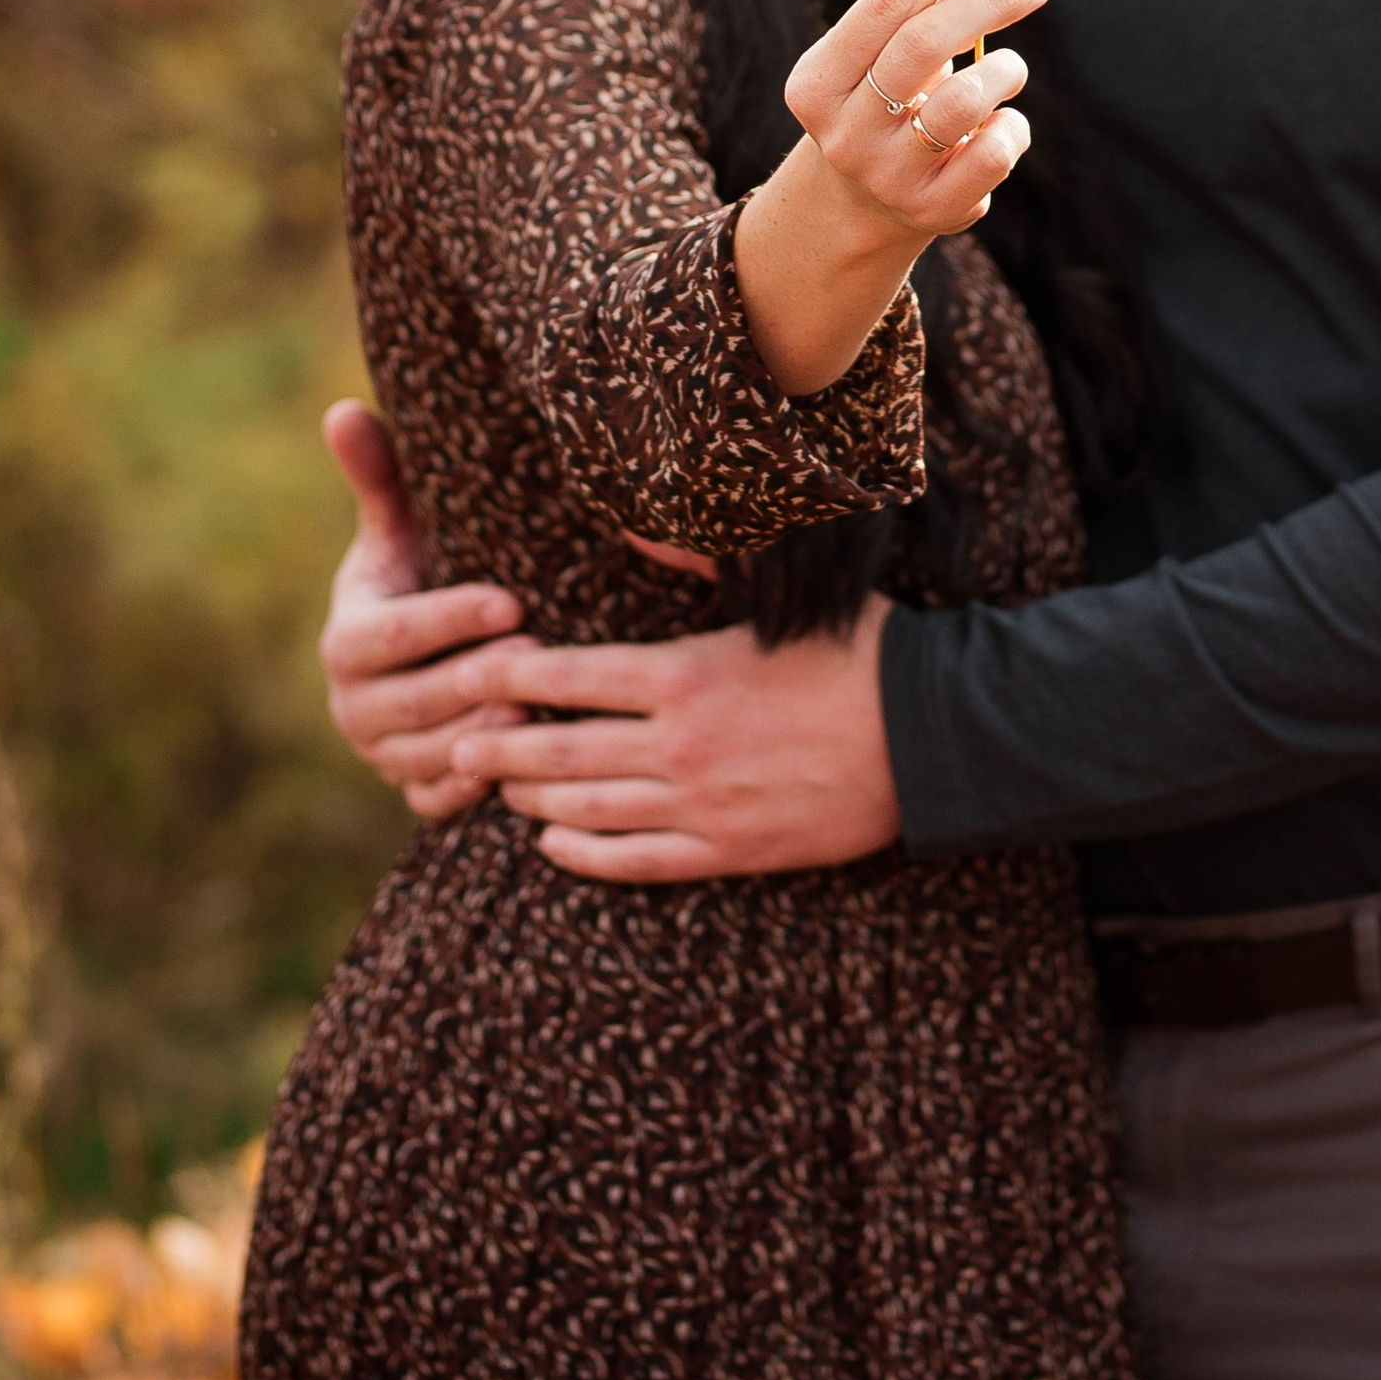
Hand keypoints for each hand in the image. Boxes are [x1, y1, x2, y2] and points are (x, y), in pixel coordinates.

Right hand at [318, 401, 527, 820]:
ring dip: (486, 736)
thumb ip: (379, 475)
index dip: (449, 620)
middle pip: (412, 702)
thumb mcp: (400, 530)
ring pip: (431, 756)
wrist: (426, 657)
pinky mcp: (415, 792)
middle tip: (538, 656)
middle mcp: (354, 707)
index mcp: (346, 641)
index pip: (392, 635)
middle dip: (475, 680)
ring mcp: (384, 756)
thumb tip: (342, 408)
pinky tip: (528, 763)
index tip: (511, 602)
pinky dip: (480, 788)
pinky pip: (442, 801)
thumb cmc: (422, 573)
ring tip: (544, 708)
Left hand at [472, 596, 901, 882]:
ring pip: (586, 810)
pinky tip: (554, 845)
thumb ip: (695, 559)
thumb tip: (627, 516)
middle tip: (451, 741)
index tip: (472, 672)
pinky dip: (583, 856)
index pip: (569, 679)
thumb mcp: (777, 592)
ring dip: (530, 801)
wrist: (929, 738)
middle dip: (497, 747)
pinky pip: (634, 862)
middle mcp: (679, 746)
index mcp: (685, 675)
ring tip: (493, 788)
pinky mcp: (727, 852)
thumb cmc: (856, 651)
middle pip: (559, 752)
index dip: (511, 679)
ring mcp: (700, 806)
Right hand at [735, 0, 1056, 392]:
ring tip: (1009, 70)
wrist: (863, 207)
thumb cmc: (886, 103)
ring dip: (1007, 70)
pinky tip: (999, 125)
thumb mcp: (888, 55)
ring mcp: (887, 176)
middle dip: (991, 0)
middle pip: (923, 43)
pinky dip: (1013, 126)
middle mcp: (843, 131)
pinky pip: (996, 152)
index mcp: (818, 80)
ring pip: (967, 101)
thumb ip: (931, 2)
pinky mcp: (933, 211)